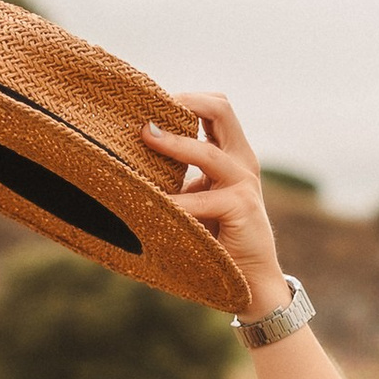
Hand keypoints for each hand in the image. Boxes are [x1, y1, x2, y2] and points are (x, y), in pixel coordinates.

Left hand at [146, 94, 288, 320]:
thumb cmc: (215, 237)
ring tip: (146, 137)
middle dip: (184, 102)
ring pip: (208, 152)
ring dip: (173, 144)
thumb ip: (178, 174)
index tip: (149, 103)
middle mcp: (242, 161)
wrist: (249, 280)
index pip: (215, 107)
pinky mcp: (242, 208)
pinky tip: (151, 205)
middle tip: (148, 113)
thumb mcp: (196, 196)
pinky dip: (174, 203)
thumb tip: (129, 157)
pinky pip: (201, 201)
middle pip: (221, 108)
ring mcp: (244, 183)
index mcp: (231, 153)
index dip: (186, 98)